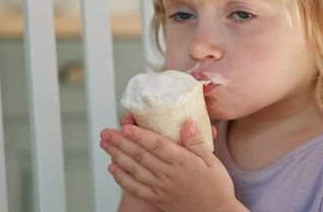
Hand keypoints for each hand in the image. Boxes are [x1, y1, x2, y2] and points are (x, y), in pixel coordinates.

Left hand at [100, 118, 242, 211]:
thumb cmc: (217, 186)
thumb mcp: (213, 160)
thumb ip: (198, 142)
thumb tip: (187, 123)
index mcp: (182, 162)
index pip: (156, 145)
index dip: (139, 135)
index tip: (125, 126)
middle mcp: (168, 174)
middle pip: (140, 156)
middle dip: (120, 142)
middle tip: (106, 132)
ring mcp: (161, 187)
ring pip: (134, 170)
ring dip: (117, 156)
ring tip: (105, 145)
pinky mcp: (158, 198)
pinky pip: (135, 188)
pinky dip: (121, 178)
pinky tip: (112, 168)